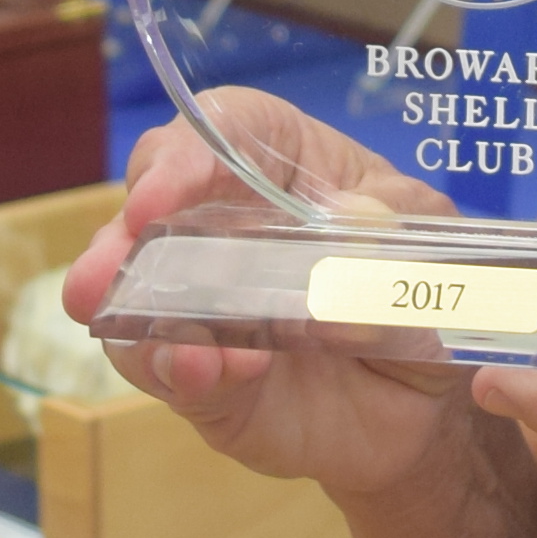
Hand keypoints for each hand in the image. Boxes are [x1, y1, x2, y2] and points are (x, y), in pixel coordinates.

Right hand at [64, 101, 499, 512]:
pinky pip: (175, 374)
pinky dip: (185, 372)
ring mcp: (202, 309)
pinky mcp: (205, 382)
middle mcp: (223, 231)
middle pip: (150, 210)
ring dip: (140, 316)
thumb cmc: (416, 295)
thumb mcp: (431, 248)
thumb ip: (400, 230)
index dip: (184, 153)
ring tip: (176, 340)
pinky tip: (207, 370)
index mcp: (280, 169)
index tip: (161, 194)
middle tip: (105, 271)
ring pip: (139, 300)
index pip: (222, 133)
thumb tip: (356, 226)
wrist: (427, 403)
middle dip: (121, 239)